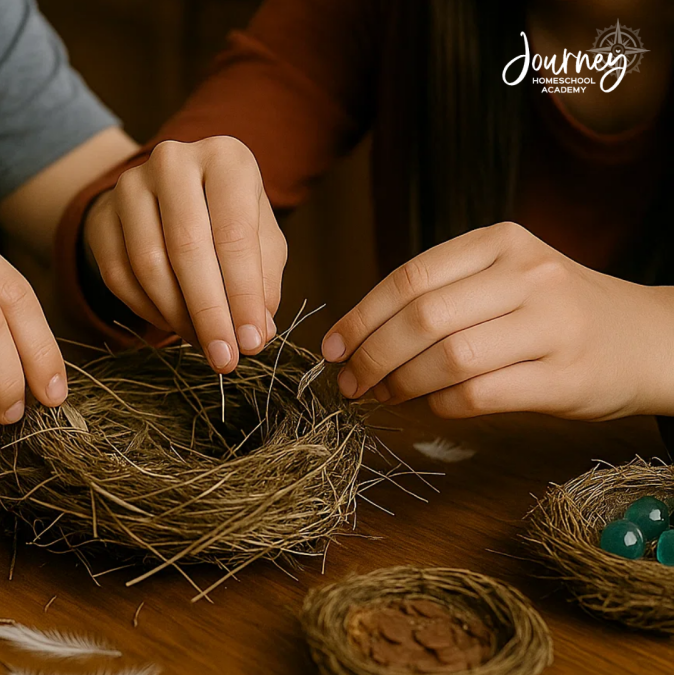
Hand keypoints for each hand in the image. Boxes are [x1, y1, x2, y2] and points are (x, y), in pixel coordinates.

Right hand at [83, 136, 285, 372]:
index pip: (234, 234)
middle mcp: (173, 161)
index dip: (243, 295)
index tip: (252, 343)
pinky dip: (148, 311)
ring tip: (203, 343)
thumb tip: (257, 332)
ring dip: (178, 317)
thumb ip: (264, 281)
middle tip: (224, 358)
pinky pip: (119, 276)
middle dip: (209, 313)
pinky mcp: (102, 216)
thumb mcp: (261, 239)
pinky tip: (173, 325)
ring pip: (148, 265)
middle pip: (187, 248)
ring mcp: (129, 186)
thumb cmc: (228, 219)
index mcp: (225, 157)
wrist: (170, 195)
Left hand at [321, 221, 673, 420]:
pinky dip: (440, 405)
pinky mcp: (564, 378)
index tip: (332, 346)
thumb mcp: (505, 276)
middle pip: (421, 319)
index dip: (360, 317)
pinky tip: (431, 404)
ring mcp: (551, 326)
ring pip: (447, 359)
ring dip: (400, 384)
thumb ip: (442, 292)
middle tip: (348, 381)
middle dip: (371, 356)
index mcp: (501, 242)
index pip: (409, 279)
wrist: (650, 339)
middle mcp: (528, 276)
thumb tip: (356, 335)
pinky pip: (478, 395)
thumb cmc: (556, 311)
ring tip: (381, 395)